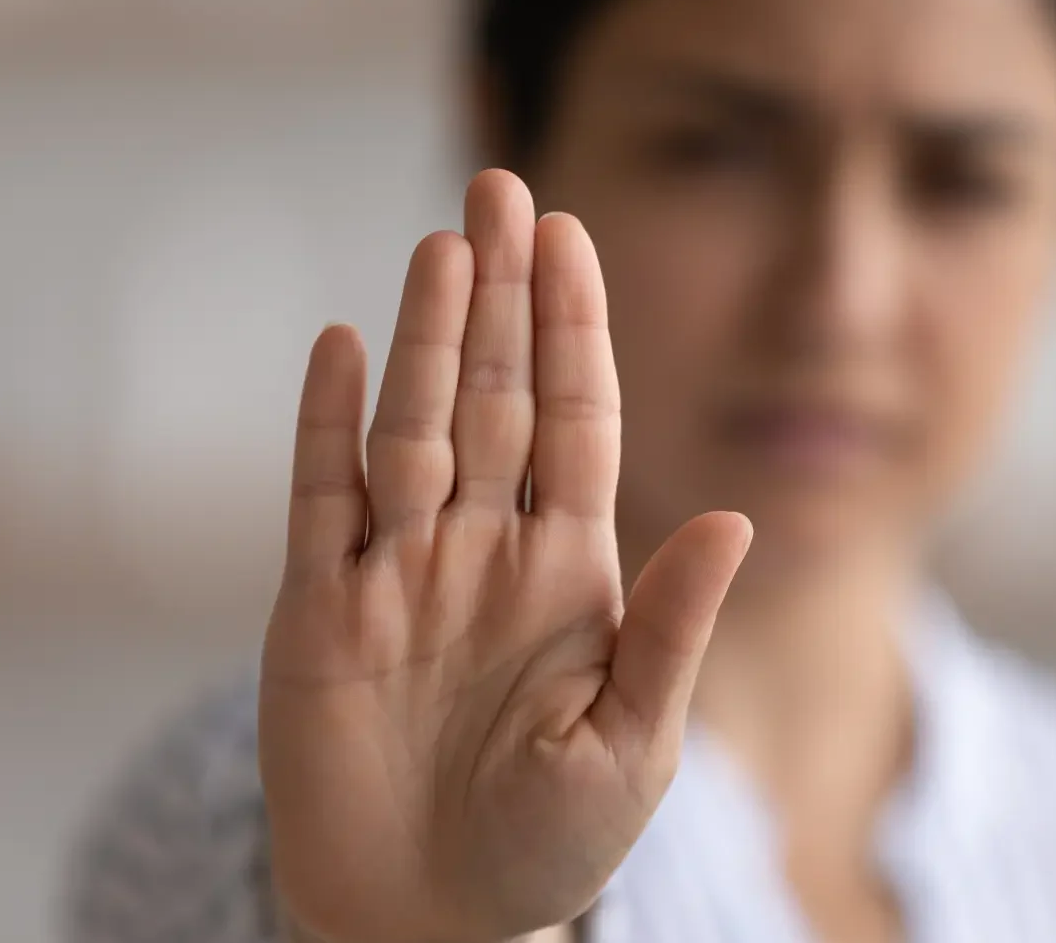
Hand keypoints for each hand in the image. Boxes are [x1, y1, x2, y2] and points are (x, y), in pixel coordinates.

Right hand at [259, 170, 752, 942]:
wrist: (431, 922)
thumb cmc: (547, 844)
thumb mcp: (633, 742)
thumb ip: (673, 626)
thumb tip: (736, 516)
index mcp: (569, 571)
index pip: (575, 421)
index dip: (574, 330)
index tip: (574, 238)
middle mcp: (483, 550)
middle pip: (494, 397)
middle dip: (502, 295)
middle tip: (504, 186)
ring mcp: (399, 573)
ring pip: (415, 427)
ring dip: (428, 337)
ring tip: (444, 243)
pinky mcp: (319, 614)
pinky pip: (321, 502)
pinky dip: (326, 426)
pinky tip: (344, 347)